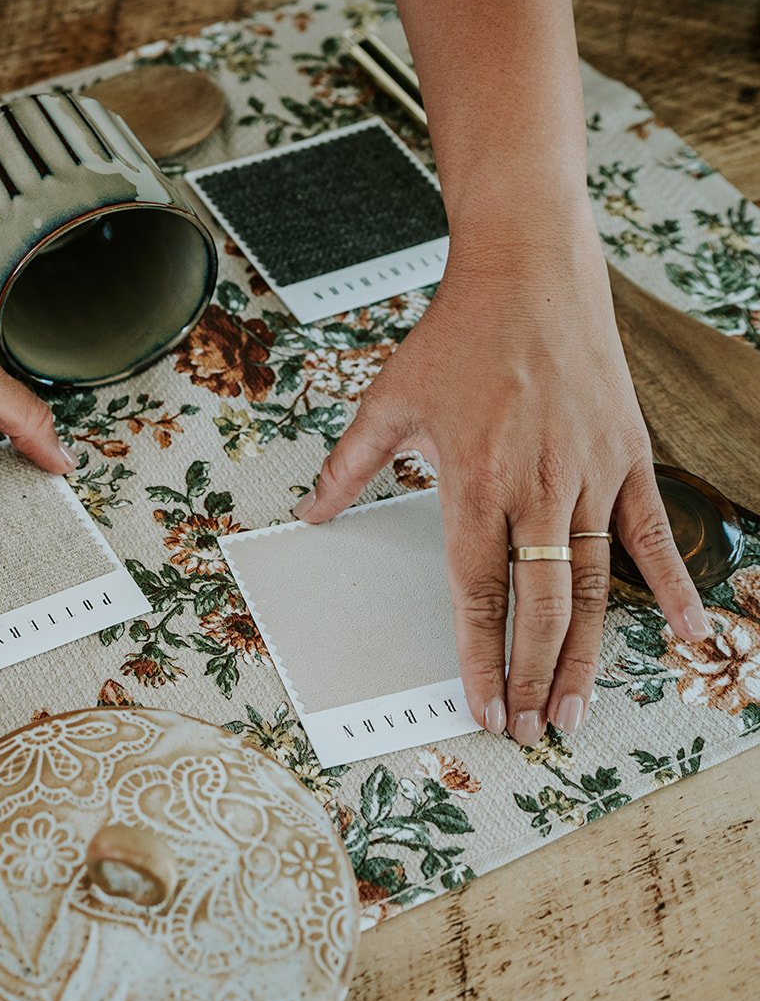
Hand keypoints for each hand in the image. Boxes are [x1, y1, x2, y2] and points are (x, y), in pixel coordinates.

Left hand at [294, 211, 709, 745]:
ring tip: (574, 710)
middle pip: (540, 605)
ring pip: (596, 585)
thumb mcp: (386, 401)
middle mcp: (539, 486)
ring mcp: (592, 473)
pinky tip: (690, 636)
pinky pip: (654, 534)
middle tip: (526, 730)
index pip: (478, 591)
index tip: (479, 705)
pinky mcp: (630, 456)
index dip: (480, 656)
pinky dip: (674, 586)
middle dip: (530, 675)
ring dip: (587, 655)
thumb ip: (348, 468)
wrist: (528, 270)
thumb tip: (309, 515)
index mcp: (475, 480)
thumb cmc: (456, 336)